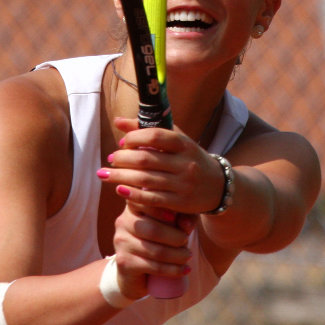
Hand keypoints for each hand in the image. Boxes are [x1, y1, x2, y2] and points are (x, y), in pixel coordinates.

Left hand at [102, 117, 226, 215]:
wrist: (219, 186)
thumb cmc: (190, 158)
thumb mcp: (177, 141)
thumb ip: (148, 129)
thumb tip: (118, 121)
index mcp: (185, 144)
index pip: (155, 136)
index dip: (134, 137)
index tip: (123, 142)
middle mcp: (186, 163)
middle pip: (146, 159)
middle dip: (123, 159)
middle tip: (110, 159)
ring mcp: (184, 184)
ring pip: (145, 180)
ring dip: (120, 176)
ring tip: (105, 174)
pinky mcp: (180, 203)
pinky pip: (151, 199)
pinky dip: (132, 194)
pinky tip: (119, 189)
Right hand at [109, 201, 193, 295]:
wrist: (140, 273)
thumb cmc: (160, 240)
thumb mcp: (173, 224)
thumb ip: (182, 217)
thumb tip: (187, 224)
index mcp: (133, 206)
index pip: (145, 202)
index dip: (161, 208)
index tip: (175, 216)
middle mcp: (123, 222)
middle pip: (153, 229)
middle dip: (176, 237)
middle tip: (187, 242)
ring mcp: (121, 243)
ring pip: (156, 251)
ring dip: (178, 255)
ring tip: (188, 256)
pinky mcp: (124, 263)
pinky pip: (153, 266)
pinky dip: (173, 269)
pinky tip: (185, 269)